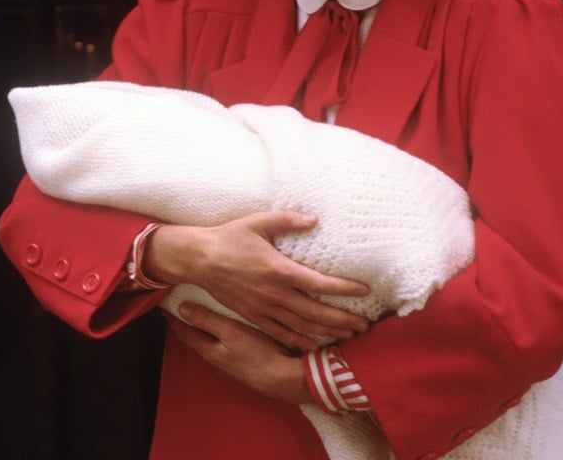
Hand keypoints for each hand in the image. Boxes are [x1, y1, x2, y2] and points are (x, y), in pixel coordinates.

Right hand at [144, 209, 369, 350]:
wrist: (198, 259)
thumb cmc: (229, 238)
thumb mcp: (258, 222)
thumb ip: (288, 220)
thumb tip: (315, 217)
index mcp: (279, 269)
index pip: (320, 283)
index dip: (345, 288)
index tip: (364, 290)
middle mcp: (274, 293)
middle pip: (316, 312)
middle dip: (343, 319)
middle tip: (365, 325)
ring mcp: (263, 308)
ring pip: (302, 326)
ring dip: (327, 332)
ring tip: (349, 335)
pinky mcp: (253, 316)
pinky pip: (281, 333)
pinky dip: (300, 341)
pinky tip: (315, 344)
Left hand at [166, 301, 312, 403]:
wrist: (284, 379)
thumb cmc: (258, 352)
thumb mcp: (230, 330)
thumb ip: (206, 320)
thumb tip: (182, 309)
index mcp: (208, 351)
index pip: (184, 333)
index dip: (173, 320)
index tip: (164, 308)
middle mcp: (215, 361)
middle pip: (196, 341)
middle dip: (187, 327)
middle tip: (180, 313)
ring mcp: (229, 368)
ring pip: (210, 348)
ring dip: (204, 335)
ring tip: (202, 322)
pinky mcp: (243, 370)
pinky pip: (225, 353)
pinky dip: (220, 342)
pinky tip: (228, 338)